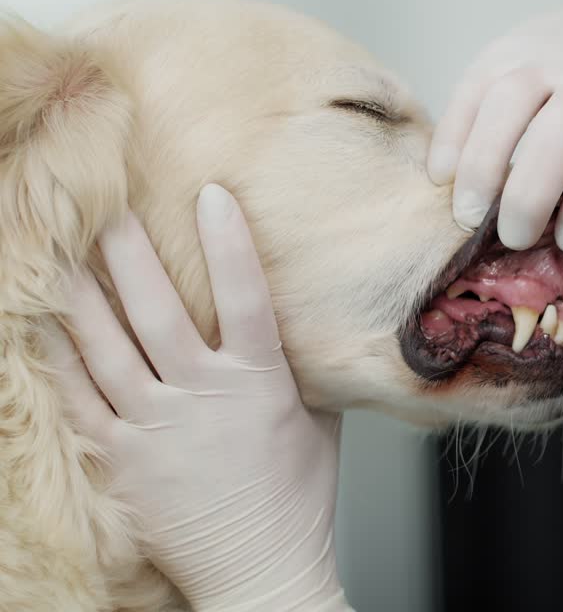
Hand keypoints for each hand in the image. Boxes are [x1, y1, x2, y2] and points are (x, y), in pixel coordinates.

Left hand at [47, 185, 350, 611]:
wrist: (261, 567)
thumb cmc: (297, 501)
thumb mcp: (318, 424)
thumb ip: (305, 371)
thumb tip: (309, 328)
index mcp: (259, 383)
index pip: (245, 298)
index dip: (229, 244)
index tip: (210, 195)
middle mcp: (203, 397)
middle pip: (158, 311)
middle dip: (129, 253)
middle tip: (107, 206)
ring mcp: (156, 427)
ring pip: (108, 347)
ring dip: (84, 294)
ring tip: (62, 250)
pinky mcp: (121, 458)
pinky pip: (80, 399)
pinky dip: (58, 360)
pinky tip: (42, 326)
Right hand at [428, 0, 562, 252]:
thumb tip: (556, 246)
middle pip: (558, 134)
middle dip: (529, 197)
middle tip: (512, 238)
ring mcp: (543, 58)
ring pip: (505, 106)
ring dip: (480, 168)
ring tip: (468, 215)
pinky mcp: (498, 51)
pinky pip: (467, 93)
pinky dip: (450, 139)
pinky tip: (443, 176)